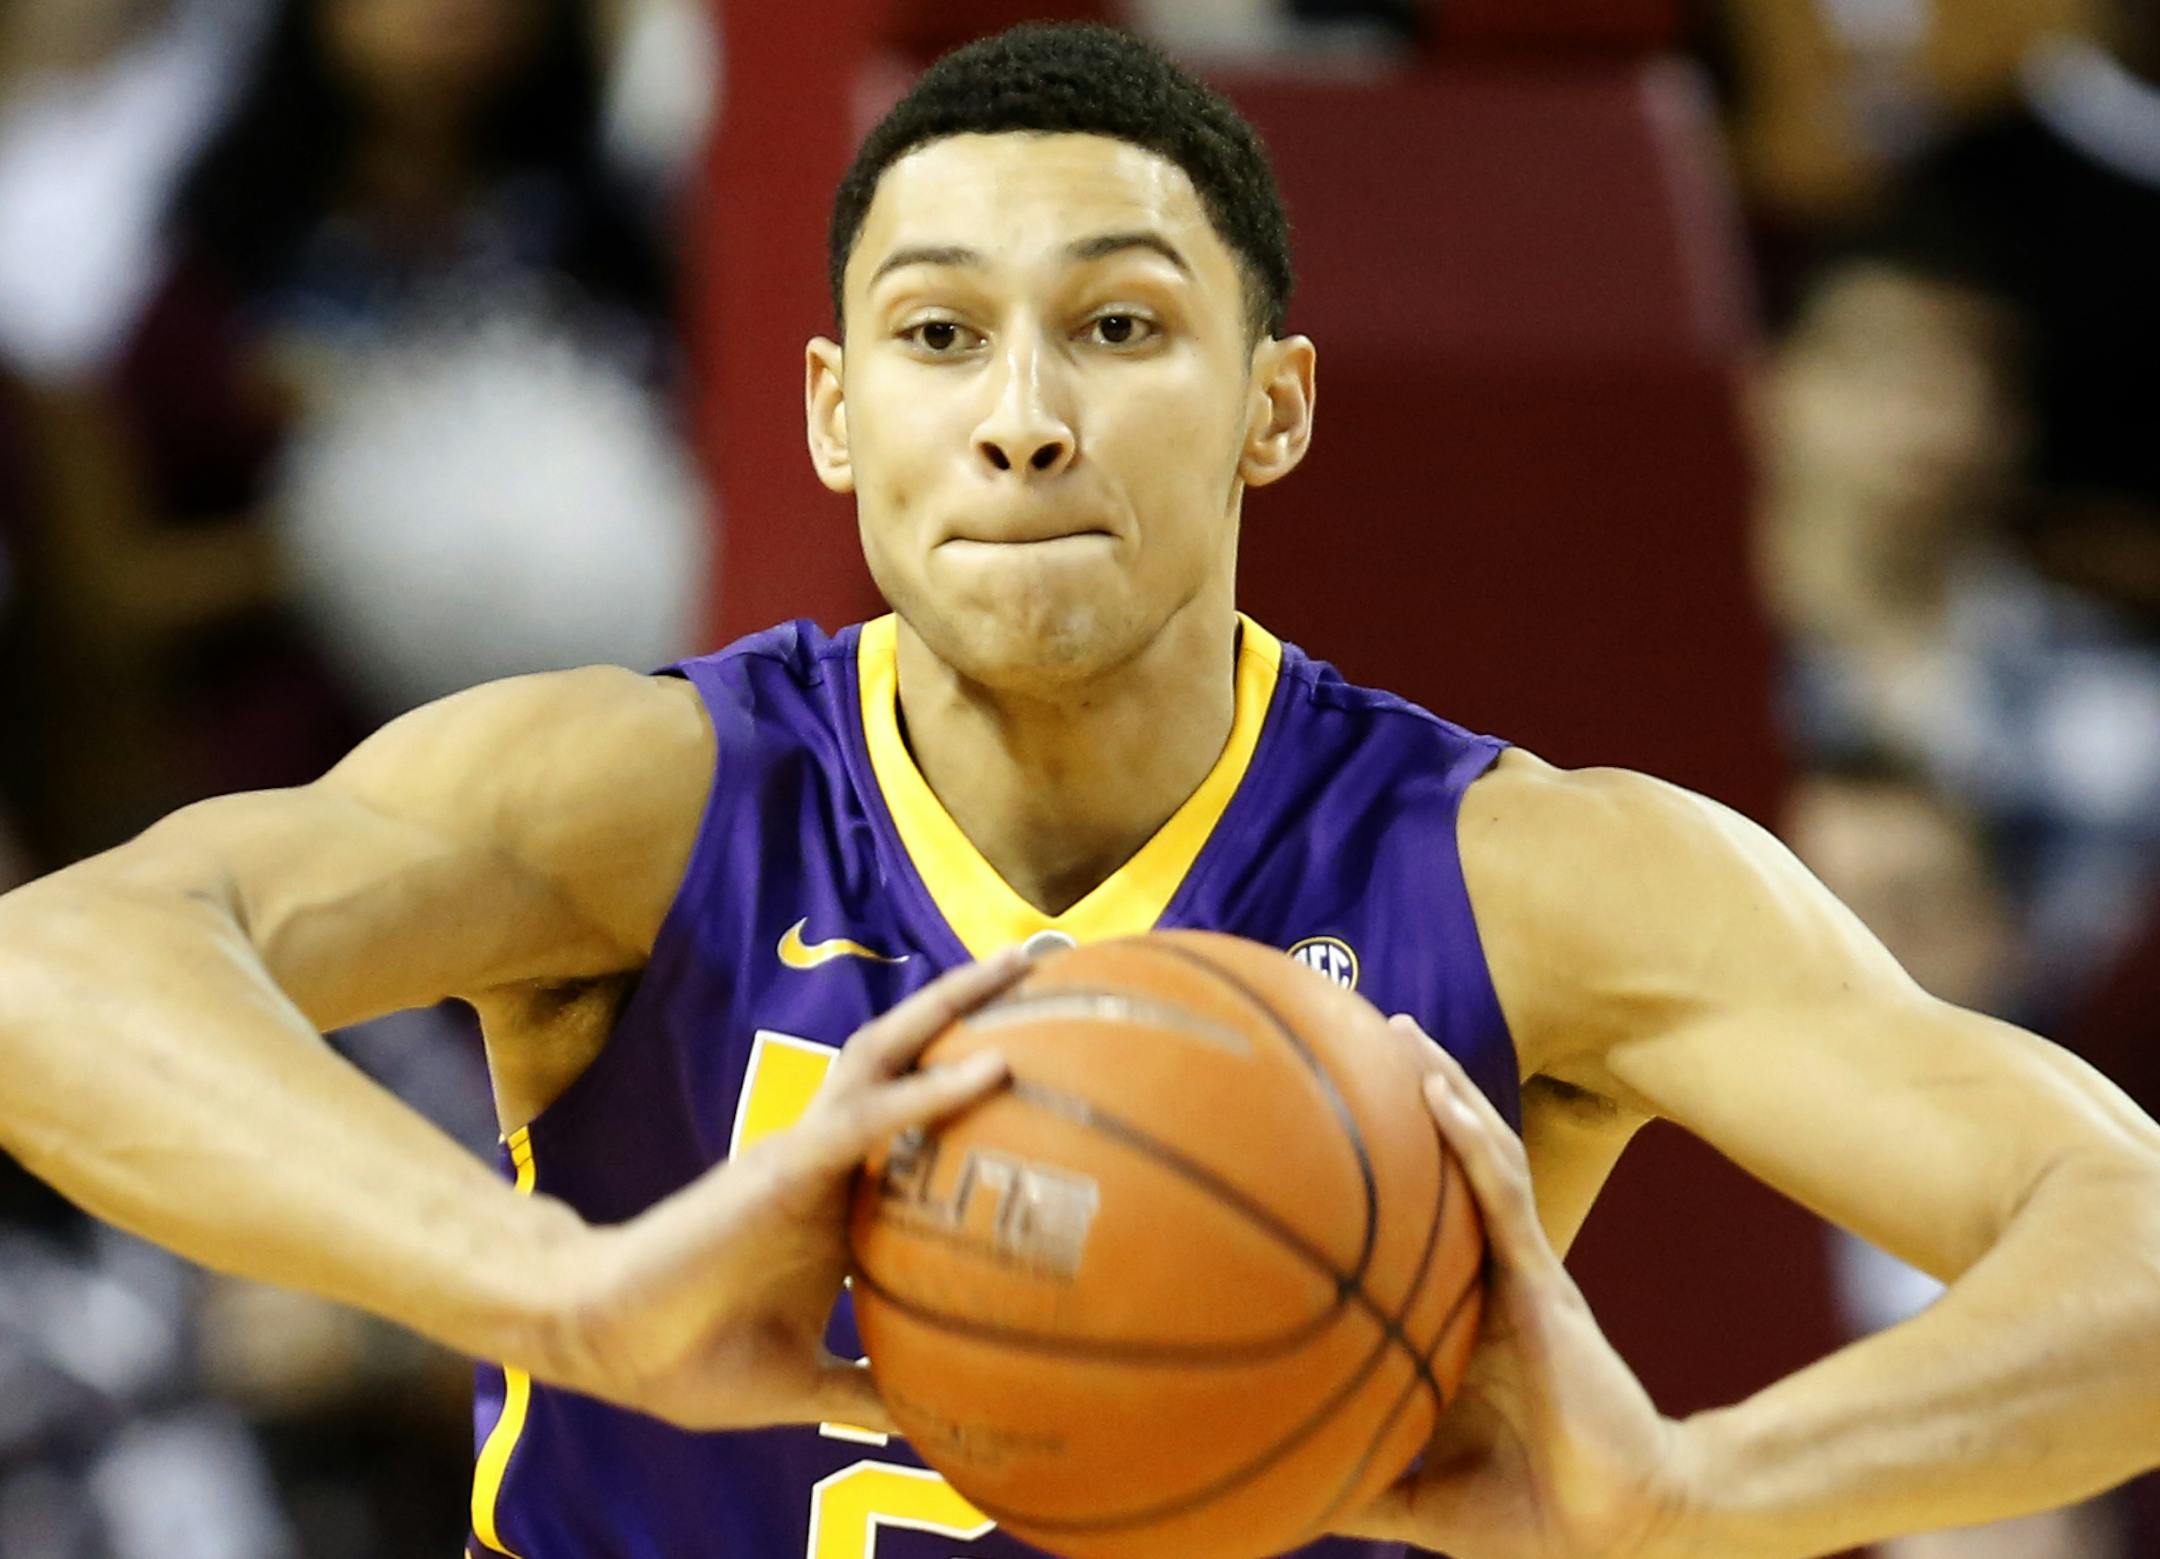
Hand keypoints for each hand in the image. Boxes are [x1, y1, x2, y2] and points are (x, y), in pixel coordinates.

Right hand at [536, 948, 1025, 1429]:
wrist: (606, 1345)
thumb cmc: (694, 1356)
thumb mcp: (807, 1386)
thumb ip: (867, 1393)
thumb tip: (935, 1426)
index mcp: (843, 1200)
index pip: (922, 1121)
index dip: (979, 1081)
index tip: (1057, 1062)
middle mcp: (831, 1157)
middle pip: (910, 1052)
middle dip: (975, 1002)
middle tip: (1046, 961)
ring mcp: (807, 1154)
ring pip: (889, 1055)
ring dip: (956, 1007)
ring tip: (1023, 968)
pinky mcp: (783, 1168)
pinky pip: (866, 1120)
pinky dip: (930, 1093)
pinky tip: (991, 1071)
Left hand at [1336, 1017, 1698, 1558]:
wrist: (1614, 1528)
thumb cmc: (1530, 1509)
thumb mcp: (1424, 1498)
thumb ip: (1362, 1487)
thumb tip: (1281, 1506)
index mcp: (1464, 1316)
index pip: (1425, 1221)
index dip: (1390, 1166)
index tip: (1329, 1120)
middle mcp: (1491, 1277)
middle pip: (1450, 1167)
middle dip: (1416, 1097)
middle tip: (1360, 1035)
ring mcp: (1520, 1270)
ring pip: (1482, 1157)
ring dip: (1445, 1088)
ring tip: (1403, 1032)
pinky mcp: (1544, 1279)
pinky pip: (1505, 1194)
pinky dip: (1472, 1139)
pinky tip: (1437, 1094)